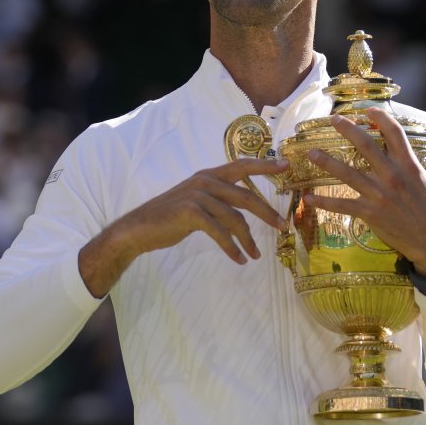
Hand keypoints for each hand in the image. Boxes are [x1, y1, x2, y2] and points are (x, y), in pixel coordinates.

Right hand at [79, 158, 288, 296]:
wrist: (138, 228)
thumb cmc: (169, 217)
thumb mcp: (196, 201)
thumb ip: (218, 199)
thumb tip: (243, 209)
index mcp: (208, 175)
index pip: (242, 166)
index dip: (265, 165)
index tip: (287, 165)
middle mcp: (205, 181)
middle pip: (246, 196)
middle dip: (267, 213)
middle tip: (283, 227)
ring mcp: (198, 196)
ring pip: (235, 218)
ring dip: (248, 240)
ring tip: (255, 255)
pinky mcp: (191, 213)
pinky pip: (220, 232)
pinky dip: (232, 247)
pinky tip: (239, 259)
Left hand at [302, 107, 425, 274]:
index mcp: (411, 166)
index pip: (394, 133)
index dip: (380, 118)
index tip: (368, 110)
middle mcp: (393, 176)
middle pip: (365, 146)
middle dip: (347, 130)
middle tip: (333, 120)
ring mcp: (379, 194)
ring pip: (347, 173)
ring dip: (326, 162)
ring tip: (310, 153)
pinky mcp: (370, 213)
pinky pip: (342, 205)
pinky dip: (324, 202)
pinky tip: (308, 197)